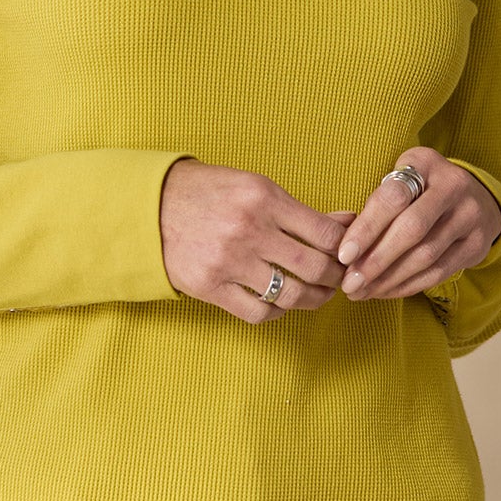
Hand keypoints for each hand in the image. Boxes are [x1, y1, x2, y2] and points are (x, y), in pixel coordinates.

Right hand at [159, 158, 350, 324]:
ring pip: (290, 294)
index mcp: (263, 197)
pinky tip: (280, 304)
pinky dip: (278, 313)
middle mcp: (249, 229)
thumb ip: (299, 210)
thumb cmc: (210, 192)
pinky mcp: (210, 287)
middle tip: (341, 279)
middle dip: (336, 278)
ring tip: (317, 295)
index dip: (345, 248)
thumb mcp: (255, 187)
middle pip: (314, 267)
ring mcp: (228, 261)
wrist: (152, 205)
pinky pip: (259, 312)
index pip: (325, 233)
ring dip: (313, 300)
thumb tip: (348, 221)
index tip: (348, 254)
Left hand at [333, 148, 500, 301]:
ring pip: (425, 256)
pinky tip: (385, 291)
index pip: (393, 197)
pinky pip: (439, 272)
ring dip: (388, 279)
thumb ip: (377, 204)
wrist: (475, 198)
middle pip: (411, 230)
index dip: (366, 228)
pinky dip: (408, 285)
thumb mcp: (400, 178)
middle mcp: (453, 186)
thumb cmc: (420, 189)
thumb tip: (346, 248)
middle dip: (376, 261)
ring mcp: (470, 216)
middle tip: (349, 283)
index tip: (344, 255)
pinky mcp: (477, 245)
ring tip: (361, 292)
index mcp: (425, 163)